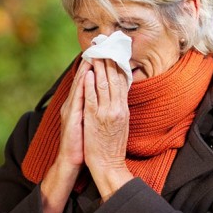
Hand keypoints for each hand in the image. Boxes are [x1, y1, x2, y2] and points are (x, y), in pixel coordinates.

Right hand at [39, 59, 91, 212]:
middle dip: (89, 63)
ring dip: (85, 70)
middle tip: (97, 47)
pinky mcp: (71, 119)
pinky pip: (78, 99)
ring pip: (79, 86)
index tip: (101, 52)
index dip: (93, 67)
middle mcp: (72, 105)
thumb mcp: (89, 122)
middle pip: (81, 80)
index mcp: (77, 105)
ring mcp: (71, 111)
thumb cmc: (82, 143)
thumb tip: (103, 96)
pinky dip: (82, 86)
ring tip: (92, 55)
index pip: (86, 82)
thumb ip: (93, 107)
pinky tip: (86, 77)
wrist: (70, 162)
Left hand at [83, 59, 133, 199]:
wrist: (108, 164)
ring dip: (99, 69)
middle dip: (109, 62)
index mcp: (124, 108)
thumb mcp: (122, 123)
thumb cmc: (113, 146)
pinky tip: (88, 74)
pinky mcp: (95, 118)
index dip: (118, 66)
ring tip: (96, 54)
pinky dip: (90, 84)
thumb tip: (120, 92)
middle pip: (114, 80)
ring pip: (103, 85)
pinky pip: (92, 97)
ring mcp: (106, 112)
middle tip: (105, 47)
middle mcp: (118, 108)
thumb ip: (120, 107)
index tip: (115, 53)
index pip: (123, 82)